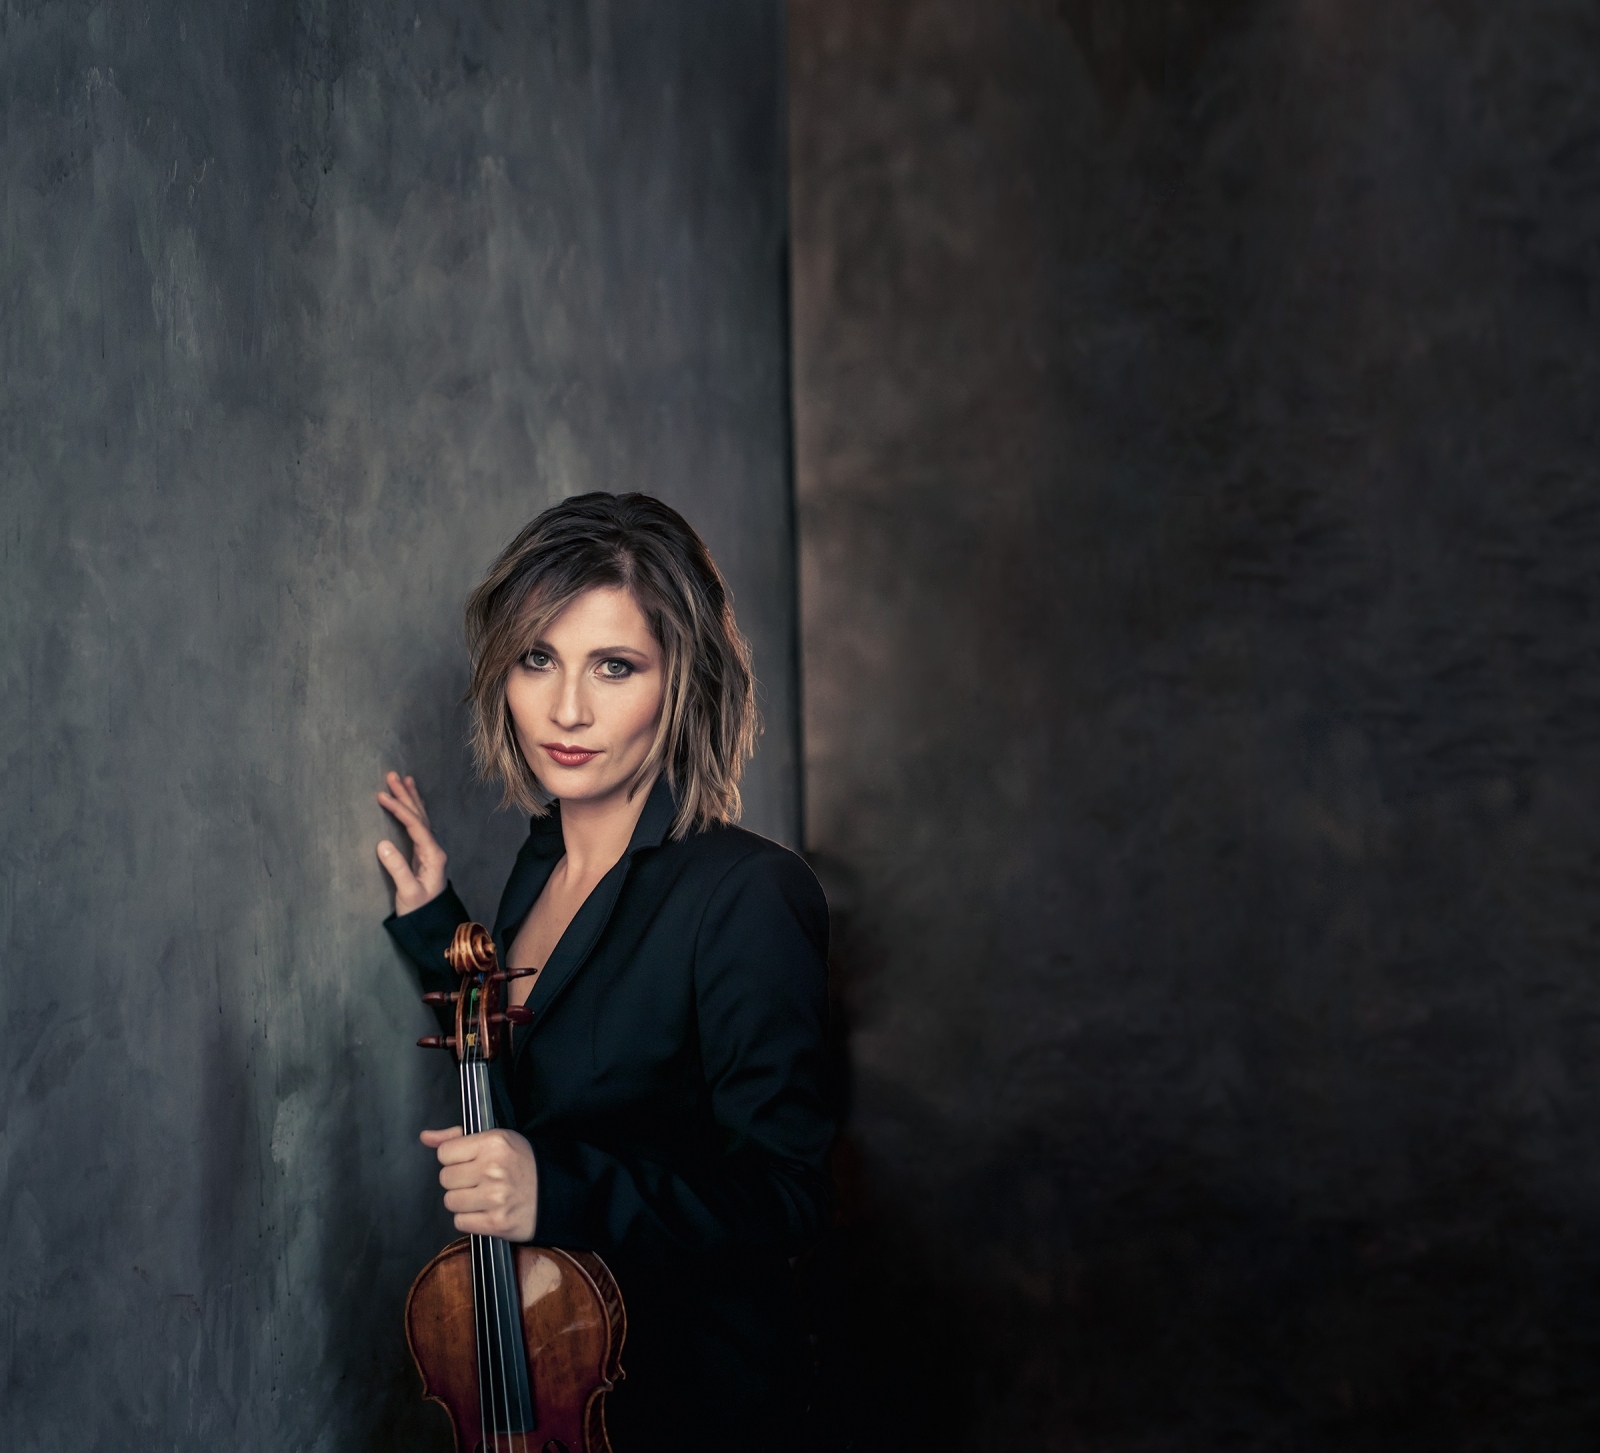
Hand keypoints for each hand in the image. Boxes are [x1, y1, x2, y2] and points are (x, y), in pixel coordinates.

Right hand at [376, 771, 447, 914]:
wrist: (431, 925)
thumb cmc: (419, 912)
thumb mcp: (407, 893)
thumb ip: (397, 869)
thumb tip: (382, 844)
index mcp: (433, 855)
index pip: (415, 825)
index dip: (399, 809)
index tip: (381, 796)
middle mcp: (434, 849)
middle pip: (420, 816)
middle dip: (406, 796)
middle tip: (392, 776)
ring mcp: (429, 851)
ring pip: (420, 819)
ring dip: (411, 799)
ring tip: (403, 780)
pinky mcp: (423, 855)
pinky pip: (418, 826)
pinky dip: (412, 812)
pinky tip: (409, 804)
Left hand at [422, 1126, 538, 1241]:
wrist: (555, 1193)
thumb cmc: (524, 1164)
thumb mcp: (498, 1140)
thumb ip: (458, 1137)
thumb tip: (426, 1137)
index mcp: (494, 1142)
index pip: (445, 1153)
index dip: (455, 1158)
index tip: (471, 1161)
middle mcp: (493, 1168)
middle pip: (446, 1178)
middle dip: (459, 1180)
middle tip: (480, 1179)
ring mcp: (495, 1197)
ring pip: (450, 1201)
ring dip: (463, 1201)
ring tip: (483, 1195)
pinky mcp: (496, 1222)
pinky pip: (460, 1222)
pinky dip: (470, 1218)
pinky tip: (486, 1210)